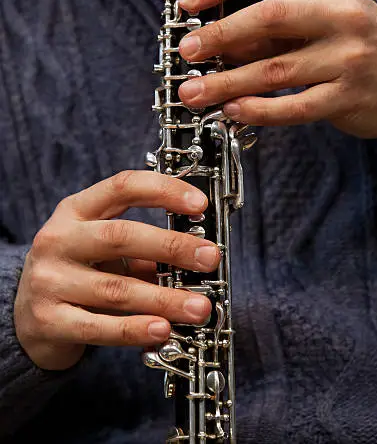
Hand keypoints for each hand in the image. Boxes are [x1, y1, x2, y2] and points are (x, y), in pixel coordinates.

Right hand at [14, 171, 219, 370]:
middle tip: (209, 258)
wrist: (26, 315)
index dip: (164, 191)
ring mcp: (50, 280)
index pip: (122, 187)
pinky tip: (162, 330)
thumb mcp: (102, 249)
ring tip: (199, 307)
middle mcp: (58, 239)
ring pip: (116, 288)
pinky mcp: (49, 321)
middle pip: (120, 236)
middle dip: (171, 247)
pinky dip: (135, 330)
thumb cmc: (77, 271)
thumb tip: (197, 256)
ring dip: (165, 299)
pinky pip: (100, 327)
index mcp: (76, 210)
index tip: (200, 205)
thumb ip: (142, 249)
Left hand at [177, 0, 376, 138]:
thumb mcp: (320, 18)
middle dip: (219, 34)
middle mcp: (339, 17)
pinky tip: (234, 110)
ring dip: (227, 82)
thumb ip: (273, 26)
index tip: (188, 2)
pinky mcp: (346, 98)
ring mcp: (346, 59)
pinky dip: (259, 111)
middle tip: (187, 50)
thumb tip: (216, 40)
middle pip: (269, 18)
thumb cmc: (355, 43)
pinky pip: (295, 107)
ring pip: (275, 70)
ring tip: (195, 93)